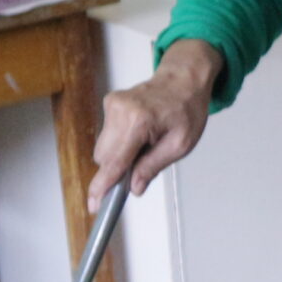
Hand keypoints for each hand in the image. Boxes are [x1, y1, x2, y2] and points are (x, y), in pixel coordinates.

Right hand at [87, 40, 220, 210]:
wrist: (184, 78)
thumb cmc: (187, 108)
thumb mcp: (181, 144)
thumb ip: (153, 166)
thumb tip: (134, 187)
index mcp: (140, 121)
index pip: (114, 162)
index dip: (103, 186)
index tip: (94, 204)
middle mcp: (120, 111)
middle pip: (104, 157)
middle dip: (118, 168)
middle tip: (142, 164)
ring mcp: (112, 105)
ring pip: (104, 147)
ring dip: (121, 153)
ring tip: (147, 142)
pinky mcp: (109, 102)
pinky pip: (108, 134)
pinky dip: (121, 140)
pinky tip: (141, 132)